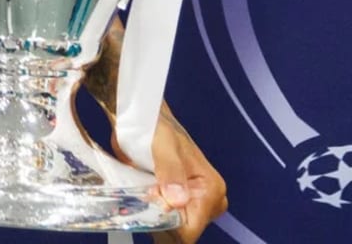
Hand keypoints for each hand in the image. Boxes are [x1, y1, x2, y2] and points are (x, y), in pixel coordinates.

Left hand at [148, 108, 227, 242]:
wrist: (142, 118)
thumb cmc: (156, 127)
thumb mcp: (163, 145)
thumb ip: (170, 171)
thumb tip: (178, 199)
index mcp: (211, 189)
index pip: (190, 230)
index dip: (166, 223)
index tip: (150, 203)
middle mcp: (205, 201)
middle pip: (181, 233)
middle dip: (159, 221)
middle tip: (144, 196)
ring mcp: (189, 203)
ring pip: (170, 230)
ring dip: (151, 217)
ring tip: (142, 192)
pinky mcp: (175, 202)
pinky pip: (162, 221)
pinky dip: (148, 214)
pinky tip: (140, 197)